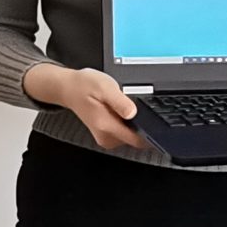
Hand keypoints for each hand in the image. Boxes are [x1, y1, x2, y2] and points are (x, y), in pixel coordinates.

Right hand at [25, 63, 146, 151]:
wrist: (68, 88)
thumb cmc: (84, 86)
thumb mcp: (105, 87)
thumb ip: (120, 102)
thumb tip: (133, 113)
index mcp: (106, 126)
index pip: (137, 140)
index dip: (151, 133)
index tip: (158, 123)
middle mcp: (106, 136)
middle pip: (136, 139)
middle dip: (142, 125)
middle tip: (134, 106)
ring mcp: (106, 137)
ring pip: (131, 137)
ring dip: (134, 124)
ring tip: (124, 106)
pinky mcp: (107, 135)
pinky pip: (125, 134)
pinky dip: (128, 124)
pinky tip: (121, 111)